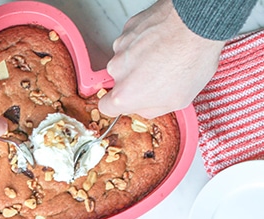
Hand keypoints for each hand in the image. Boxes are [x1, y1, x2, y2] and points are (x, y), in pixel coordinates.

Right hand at [98, 0, 225, 118]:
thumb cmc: (190, 60)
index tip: (127, 102)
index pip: (105, 107)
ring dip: (140, 60)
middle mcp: (117, 70)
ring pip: (125, 60)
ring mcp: (121, 47)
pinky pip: (132, 41)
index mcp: (125, 94)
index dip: (117, 105)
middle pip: (119, 80)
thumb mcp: (178, 101)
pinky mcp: (128, 29)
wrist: (197, 25)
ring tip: (165, 56)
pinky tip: (163, 42)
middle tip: (158, 76)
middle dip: (134, 80)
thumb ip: (152, 110)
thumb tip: (145, 107)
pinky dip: (144, 42)